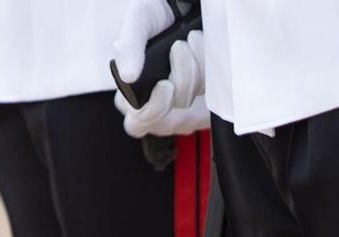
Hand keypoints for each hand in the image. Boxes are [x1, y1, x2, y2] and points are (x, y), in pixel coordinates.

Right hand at [112, 0, 207, 137]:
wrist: (185, 6)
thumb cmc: (157, 14)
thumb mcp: (138, 21)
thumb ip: (128, 47)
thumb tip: (128, 76)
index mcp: (132, 92)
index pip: (138, 123)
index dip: (153, 110)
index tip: (166, 85)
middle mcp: (155, 103)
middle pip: (169, 118)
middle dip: (181, 82)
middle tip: (180, 47)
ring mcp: (180, 103)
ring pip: (192, 104)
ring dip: (196, 69)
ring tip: (190, 39)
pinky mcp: (203, 98)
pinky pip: (211, 98)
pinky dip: (209, 70)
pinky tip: (201, 49)